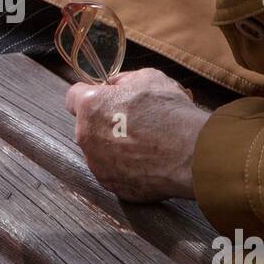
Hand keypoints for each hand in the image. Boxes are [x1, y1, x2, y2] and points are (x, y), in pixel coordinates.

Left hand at [65, 67, 208, 201]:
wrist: (190, 153)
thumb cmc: (168, 112)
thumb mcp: (148, 78)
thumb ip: (123, 81)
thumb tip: (115, 85)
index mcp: (90, 107)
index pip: (73, 97)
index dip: (88, 95)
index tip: (102, 97)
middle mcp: (86, 137)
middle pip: (87, 126)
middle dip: (104, 123)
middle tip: (132, 121)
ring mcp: (98, 164)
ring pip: (100, 151)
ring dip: (114, 147)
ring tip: (144, 144)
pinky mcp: (112, 185)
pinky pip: (114, 172)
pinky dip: (126, 167)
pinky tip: (148, 161)